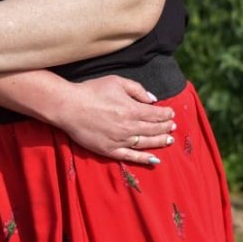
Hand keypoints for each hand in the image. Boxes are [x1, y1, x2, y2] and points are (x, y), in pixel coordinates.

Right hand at [51, 75, 176, 164]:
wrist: (69, 106)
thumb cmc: (91, 91)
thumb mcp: (116, 82)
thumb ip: (137, 89)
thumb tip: (153, 99)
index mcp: (132, 109)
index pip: (156, 114)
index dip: (166, 114)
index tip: (171, 113)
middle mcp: (129, 126)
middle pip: (154, 129)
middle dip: (166, 127)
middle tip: (173, 126)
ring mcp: (120, 140)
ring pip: (146, 143)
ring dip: (160, 141)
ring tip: (169, 140)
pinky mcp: (110, 150)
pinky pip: (131, 156)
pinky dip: (144, 159)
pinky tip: (155, 159)